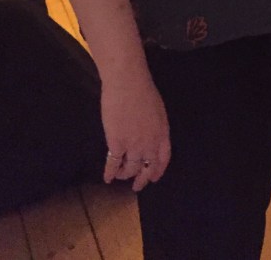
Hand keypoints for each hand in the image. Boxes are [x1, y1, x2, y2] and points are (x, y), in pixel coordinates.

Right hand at [100, 72, 170, 191]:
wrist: (127, 83)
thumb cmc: (143, 90)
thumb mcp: (158, 110)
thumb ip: (156, 126)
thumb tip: (151, 137)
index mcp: (162, 132)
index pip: (163, 159)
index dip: (158, 171)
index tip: (153, 178)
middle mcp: (150, 142)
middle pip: (147, 168)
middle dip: (142, 179)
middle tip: (137, 186)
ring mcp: (133, 145)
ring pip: (130, 169)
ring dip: (124, 175)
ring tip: (120, 176)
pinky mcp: (116, 144)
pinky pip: (113, 164)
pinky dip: (110, 173)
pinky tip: (107, 178)